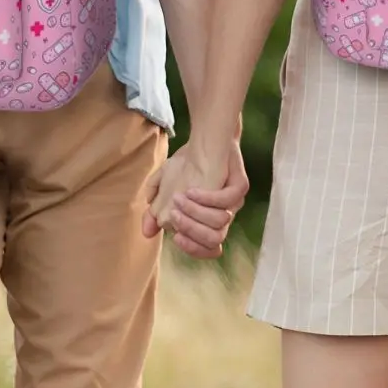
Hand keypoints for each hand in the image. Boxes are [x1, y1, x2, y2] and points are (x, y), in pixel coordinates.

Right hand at [142, 139, 247, 259]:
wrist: (206, 138)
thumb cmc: (187, 165)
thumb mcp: (165, 187)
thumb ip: (155, 210)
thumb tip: (147, 233)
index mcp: (209, 221)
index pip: (207, 248)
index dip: (192, 248)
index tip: (175, 237)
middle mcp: (223, 215)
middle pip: (214, 240)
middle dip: (191, 230)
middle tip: (173, 215)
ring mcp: (234, 202)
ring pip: (220, 223)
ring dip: (196, 213)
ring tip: (179, 198)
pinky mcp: (240, 186)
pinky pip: (227, 200)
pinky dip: (207, 198)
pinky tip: (191, 190)